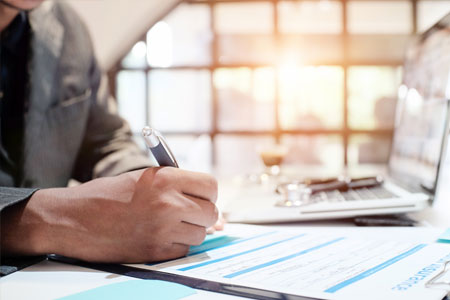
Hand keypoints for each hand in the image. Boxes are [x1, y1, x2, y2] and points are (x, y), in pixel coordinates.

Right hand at [0, 167, 218, 262]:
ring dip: (190, 230)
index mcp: (165, 179)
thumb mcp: (145, 178)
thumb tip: (214, 212)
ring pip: (200, 234)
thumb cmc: (108, 195)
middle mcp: (169, 204)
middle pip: (211, 212)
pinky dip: (176, 245)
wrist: (73, 218)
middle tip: (188, 213)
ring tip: (169, 224)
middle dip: (204, 213)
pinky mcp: (155, 252)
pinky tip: (158, 236)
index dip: (208, 193)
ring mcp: (163, 230)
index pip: (210, 186)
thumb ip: (178, 188)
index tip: (201, 197)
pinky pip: (183, 250)